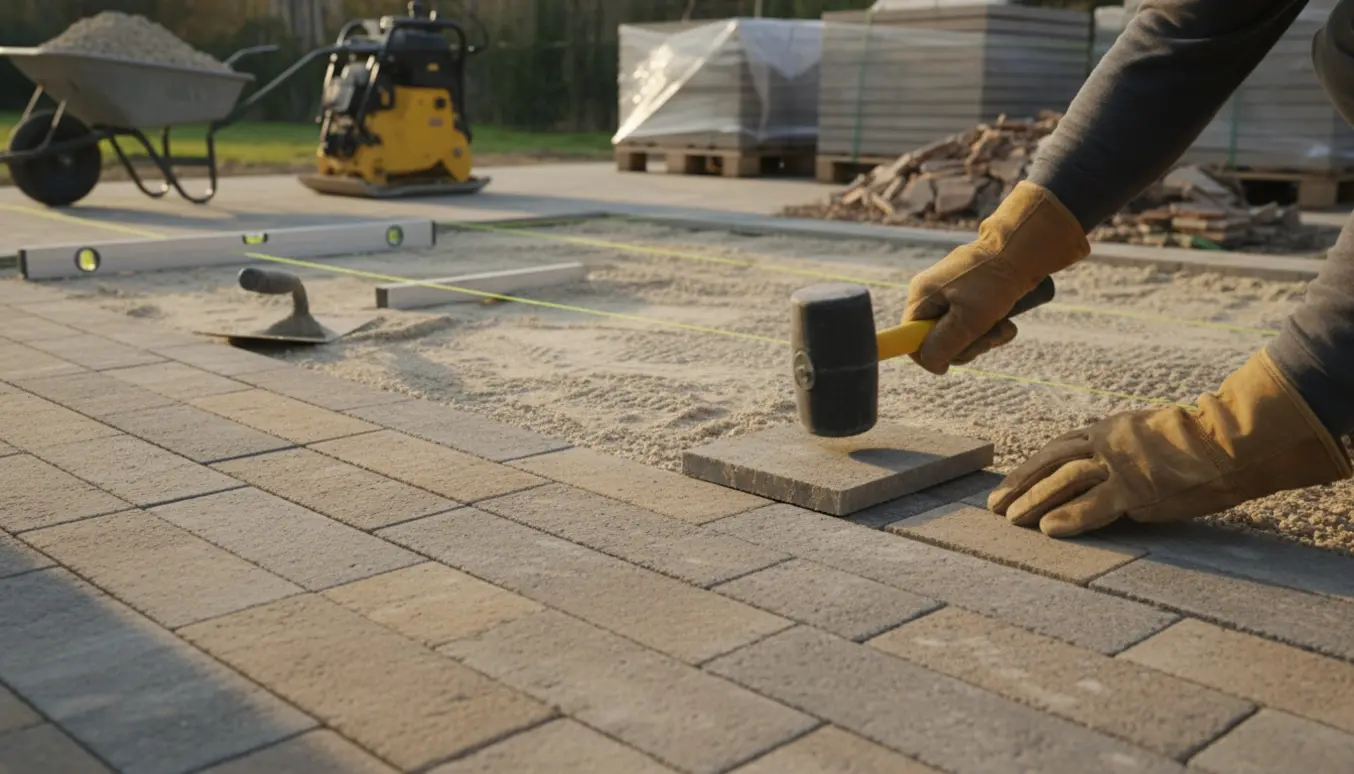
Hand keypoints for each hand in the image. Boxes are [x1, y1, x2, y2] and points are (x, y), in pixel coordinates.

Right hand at [903, 181, 1088, 373]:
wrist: (1024, 251)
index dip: (928, 354)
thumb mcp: (967, 321)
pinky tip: (1006, 321)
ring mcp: (952, 295)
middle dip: (966, 345)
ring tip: (1002, 326)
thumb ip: (942, 345)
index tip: (949, 363)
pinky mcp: (972, 296)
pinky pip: (975, 324)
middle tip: (986, 336)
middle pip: (938, 340)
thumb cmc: (993, 283)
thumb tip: (930, 363)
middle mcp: (933, 295)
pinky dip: (992, 328)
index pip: (908, 338)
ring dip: (984, 338)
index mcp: (922, 296)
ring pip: (960, 335)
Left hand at [988, 350, 1351, 536]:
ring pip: (1064, 479)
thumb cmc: (1198, 445)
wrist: (1233, 438)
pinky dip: (1069, 516)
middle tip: (994, 507)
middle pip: (1051, 461)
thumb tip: (1103, 485)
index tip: (1008, 485)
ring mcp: (1120, 463)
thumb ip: (1121, 458)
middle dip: (1019, 484)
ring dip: (1034, 500)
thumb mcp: (1148, 441)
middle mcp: (1106, 441)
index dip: (1030, 468)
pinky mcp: (1138, 486)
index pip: (1057, 449)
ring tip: (1012, 520)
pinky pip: (1095, 503)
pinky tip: (1048, 530)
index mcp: (1108, 430)